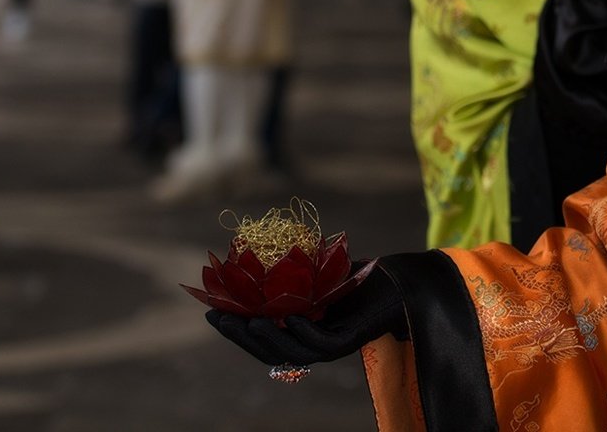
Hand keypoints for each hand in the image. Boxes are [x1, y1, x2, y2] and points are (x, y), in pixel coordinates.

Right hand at [205, 262, 404, 367]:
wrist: (395, 281)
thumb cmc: (353, 274)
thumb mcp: (313, 272)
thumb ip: (284, 274)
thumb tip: (245, 256)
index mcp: (298, 331)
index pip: (261, 338)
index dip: (235, 329)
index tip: (211, 312)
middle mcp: (311, 343)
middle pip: (270, 349)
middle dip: (242, 337)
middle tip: (220, 319)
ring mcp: (331, 344)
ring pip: (293, 350)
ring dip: (269, 338)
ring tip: (248, 323)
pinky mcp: (350, 340)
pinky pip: (323, 343)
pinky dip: (304, 332)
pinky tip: (289, 319)